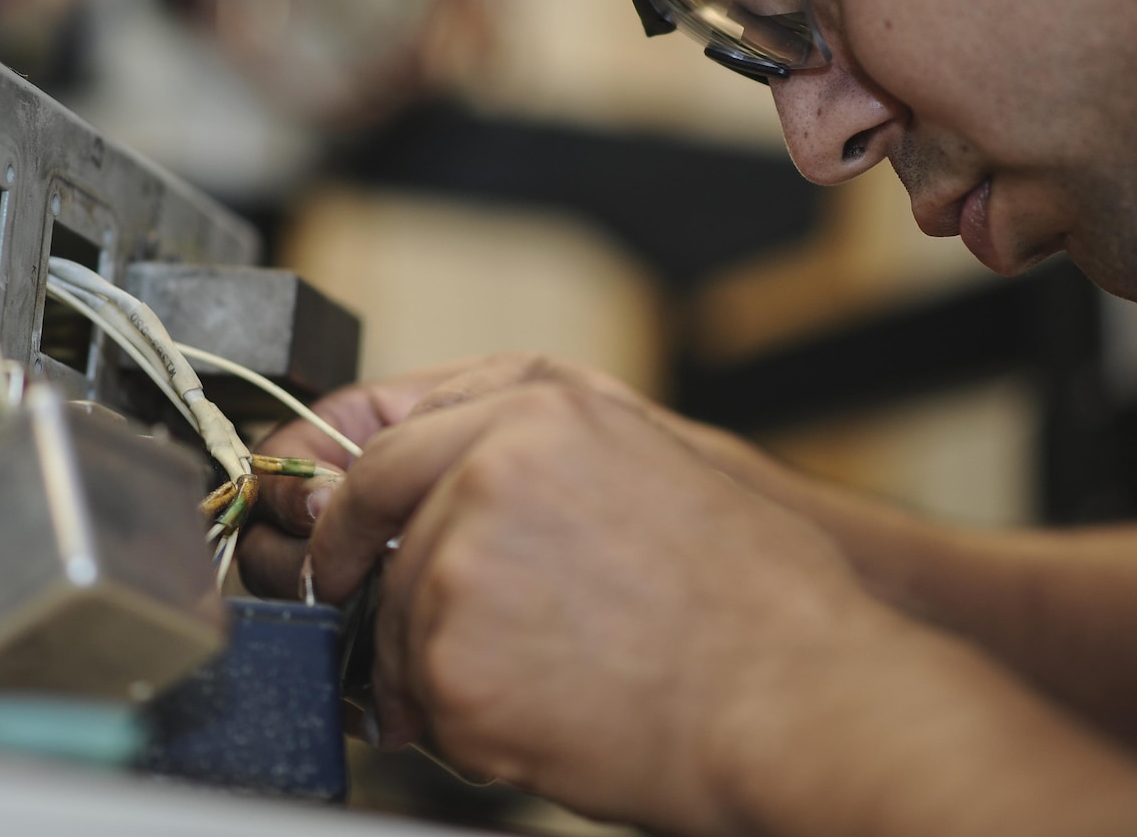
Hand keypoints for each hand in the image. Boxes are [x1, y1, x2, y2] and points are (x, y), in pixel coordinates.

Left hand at [301, 364, 888, 832]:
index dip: (349, 502)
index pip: (387, 441)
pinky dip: (457, 728)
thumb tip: (450, 479)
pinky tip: (534, 727)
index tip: (338, 540)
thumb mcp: (654, 462)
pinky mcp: (452, 665)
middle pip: (374, 533)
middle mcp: (487, 472)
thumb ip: (539, 450)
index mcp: (539, 409)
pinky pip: (419, 702)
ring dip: (433, 670)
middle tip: (400, 642)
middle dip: (374, 593)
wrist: (798, 699)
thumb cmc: (755, 598)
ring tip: (528, 693)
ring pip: (395, 624)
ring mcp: (461, 568)